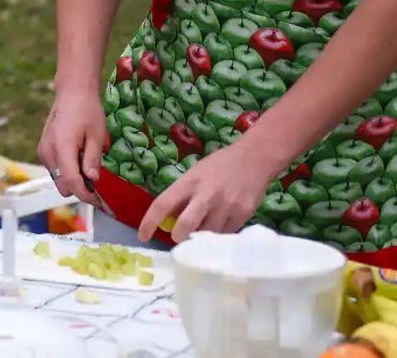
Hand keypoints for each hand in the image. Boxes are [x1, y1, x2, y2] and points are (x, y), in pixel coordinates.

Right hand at [37, 88, 106, 207]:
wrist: (72, 92)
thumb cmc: (87, 110)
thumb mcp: (97, 135)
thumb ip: (93, 159)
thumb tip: (93, 180)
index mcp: (62, 148)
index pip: (71, 182)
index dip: (86, 195)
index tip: (100, 200)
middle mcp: (48, 153)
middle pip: (63, 186)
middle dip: (80, 188)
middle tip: (96, 180)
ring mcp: (43, 151)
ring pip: (58, 179)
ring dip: (73, 179)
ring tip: (87, 164)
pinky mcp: (43, 149)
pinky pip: (55, 169)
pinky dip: (66, 170)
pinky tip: (77, 157)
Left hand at [140, 141, 277, 242]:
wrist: (254, 159)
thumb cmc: (219, 166)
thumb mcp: (195, 174)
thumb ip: (182, 195)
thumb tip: (167, 220)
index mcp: (189, 182)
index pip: (163, 204)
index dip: (149, 222)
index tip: (142, 236)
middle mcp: (206, 196)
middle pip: (185, 225)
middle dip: (178, 237)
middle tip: (178, 237)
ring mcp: (226, 207)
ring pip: (207, 235)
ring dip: (199, 238)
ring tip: (200, 230)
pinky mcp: (242, 215)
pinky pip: (225, 235)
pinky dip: (217, 236)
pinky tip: (218, 227)